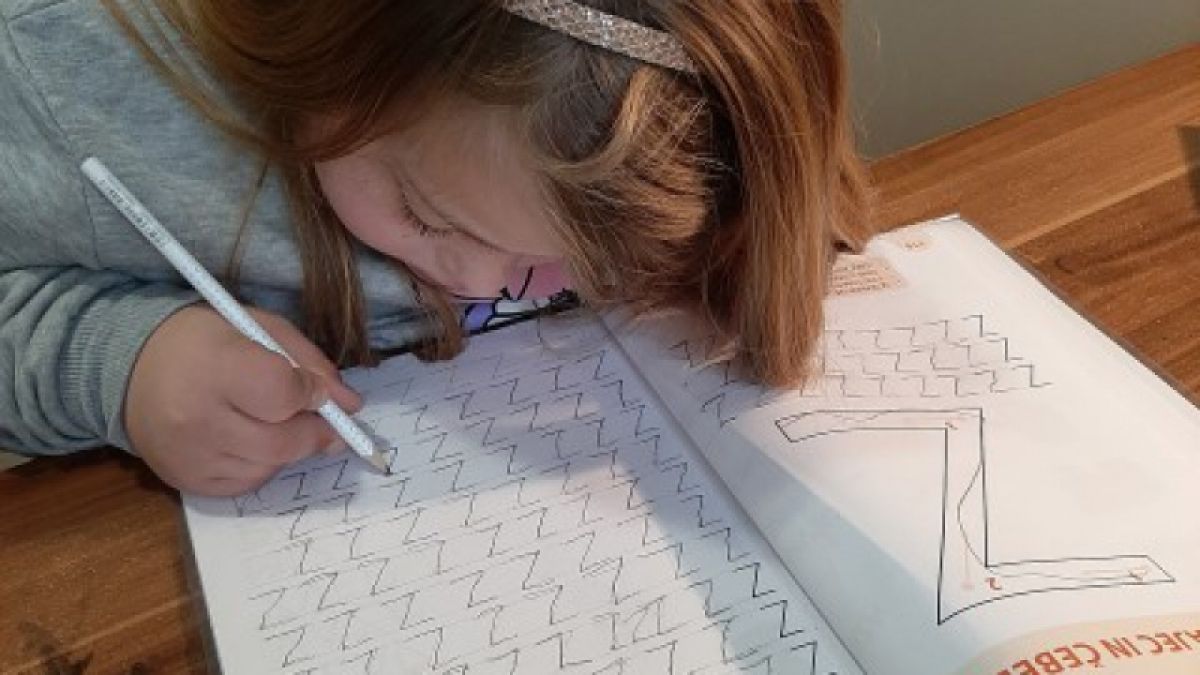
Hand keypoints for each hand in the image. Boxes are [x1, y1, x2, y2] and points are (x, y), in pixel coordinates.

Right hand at [124, 304, 362, 495]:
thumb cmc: (204, 341)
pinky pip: (248, 483)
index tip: (317, 391)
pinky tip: (249, 439)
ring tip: (273, 420)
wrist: (129, 368)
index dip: (313, 394)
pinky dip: (263, 464)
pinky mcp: (187, 482)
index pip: (283, 394)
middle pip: (283, 442)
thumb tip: (351, 405)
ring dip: (289, 448)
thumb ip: (309, 363)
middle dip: (316, 432)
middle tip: (324, 419)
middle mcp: (197, 419)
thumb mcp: (258, 329)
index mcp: (215, 367)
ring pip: (271, 465)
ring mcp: (190, 457)